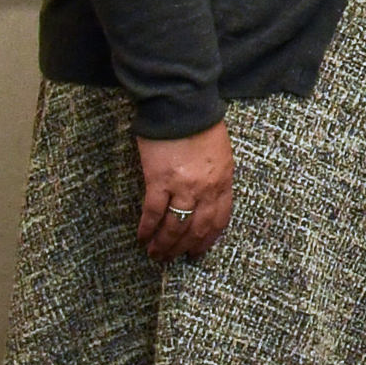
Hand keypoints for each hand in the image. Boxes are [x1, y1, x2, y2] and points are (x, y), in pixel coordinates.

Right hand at [135, 121, 233, 261]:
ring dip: (164, 243)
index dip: (208, 240)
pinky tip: (142, 236)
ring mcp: (183, 186)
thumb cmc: (201, 126)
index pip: (219, 220)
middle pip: (197, 228)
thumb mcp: (220, 155)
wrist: (182, 105)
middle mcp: (206, 188)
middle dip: (184, 247)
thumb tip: (206, 201)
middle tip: (172, 259)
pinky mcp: (159, 180)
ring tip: (155, 254)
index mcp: (223, 181)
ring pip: (175, 226)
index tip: (197, 252)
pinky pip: (153, 212)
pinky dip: (147, 227)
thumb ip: (216, 179)